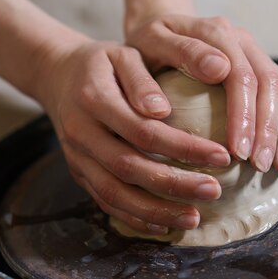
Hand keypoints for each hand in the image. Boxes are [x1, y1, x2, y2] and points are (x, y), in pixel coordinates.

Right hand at [33, 38, 230, 234]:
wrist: (57, 75)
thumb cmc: (102, 62)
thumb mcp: (123, 54)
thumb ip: (141, 80)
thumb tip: (163, 111)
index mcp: (94, 99)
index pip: (143, 130)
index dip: (183, 147)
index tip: (221, 156)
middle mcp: (81, 132)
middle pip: (129, 167)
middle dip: (174, 184)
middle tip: (214, 191)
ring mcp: (77, 157)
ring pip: (115, 193)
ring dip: (156, 210)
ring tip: (194, 218)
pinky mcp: (79, 173)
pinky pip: (105, 202)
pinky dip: (135, 217)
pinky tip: (165, 224)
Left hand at [126, 14, 277, 172]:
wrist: (157, 31)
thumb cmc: (147, 45)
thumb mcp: (150, 42)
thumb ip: (180, 52)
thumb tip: (218, 70)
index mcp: (218, 32)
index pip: (240, 76)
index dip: (243, 116)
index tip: (237, 153)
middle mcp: (243, 41)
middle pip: (270, 85)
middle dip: (268, 130)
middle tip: (260, 166)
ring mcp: (256, 55)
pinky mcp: (262, 70)